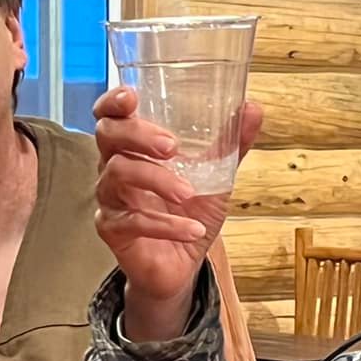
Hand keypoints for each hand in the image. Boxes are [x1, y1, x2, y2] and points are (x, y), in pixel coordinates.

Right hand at [92, 85, 262, 340]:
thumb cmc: (190, 211)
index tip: (132, 97)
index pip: (109, 115)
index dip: (113, 101)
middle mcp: (114, 166)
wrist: (183, 263)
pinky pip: (133, 221)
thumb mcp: (216, 175)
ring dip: (157, 180)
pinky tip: (193, 229)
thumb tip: (253, 107)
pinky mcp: (113, 230)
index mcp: (133, 146)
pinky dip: (167, 225)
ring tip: (189, 193)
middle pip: (107, 136)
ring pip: (117, 175)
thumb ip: (231, 143)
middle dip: (137, 135)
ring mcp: (110, 198)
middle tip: (171, 146)